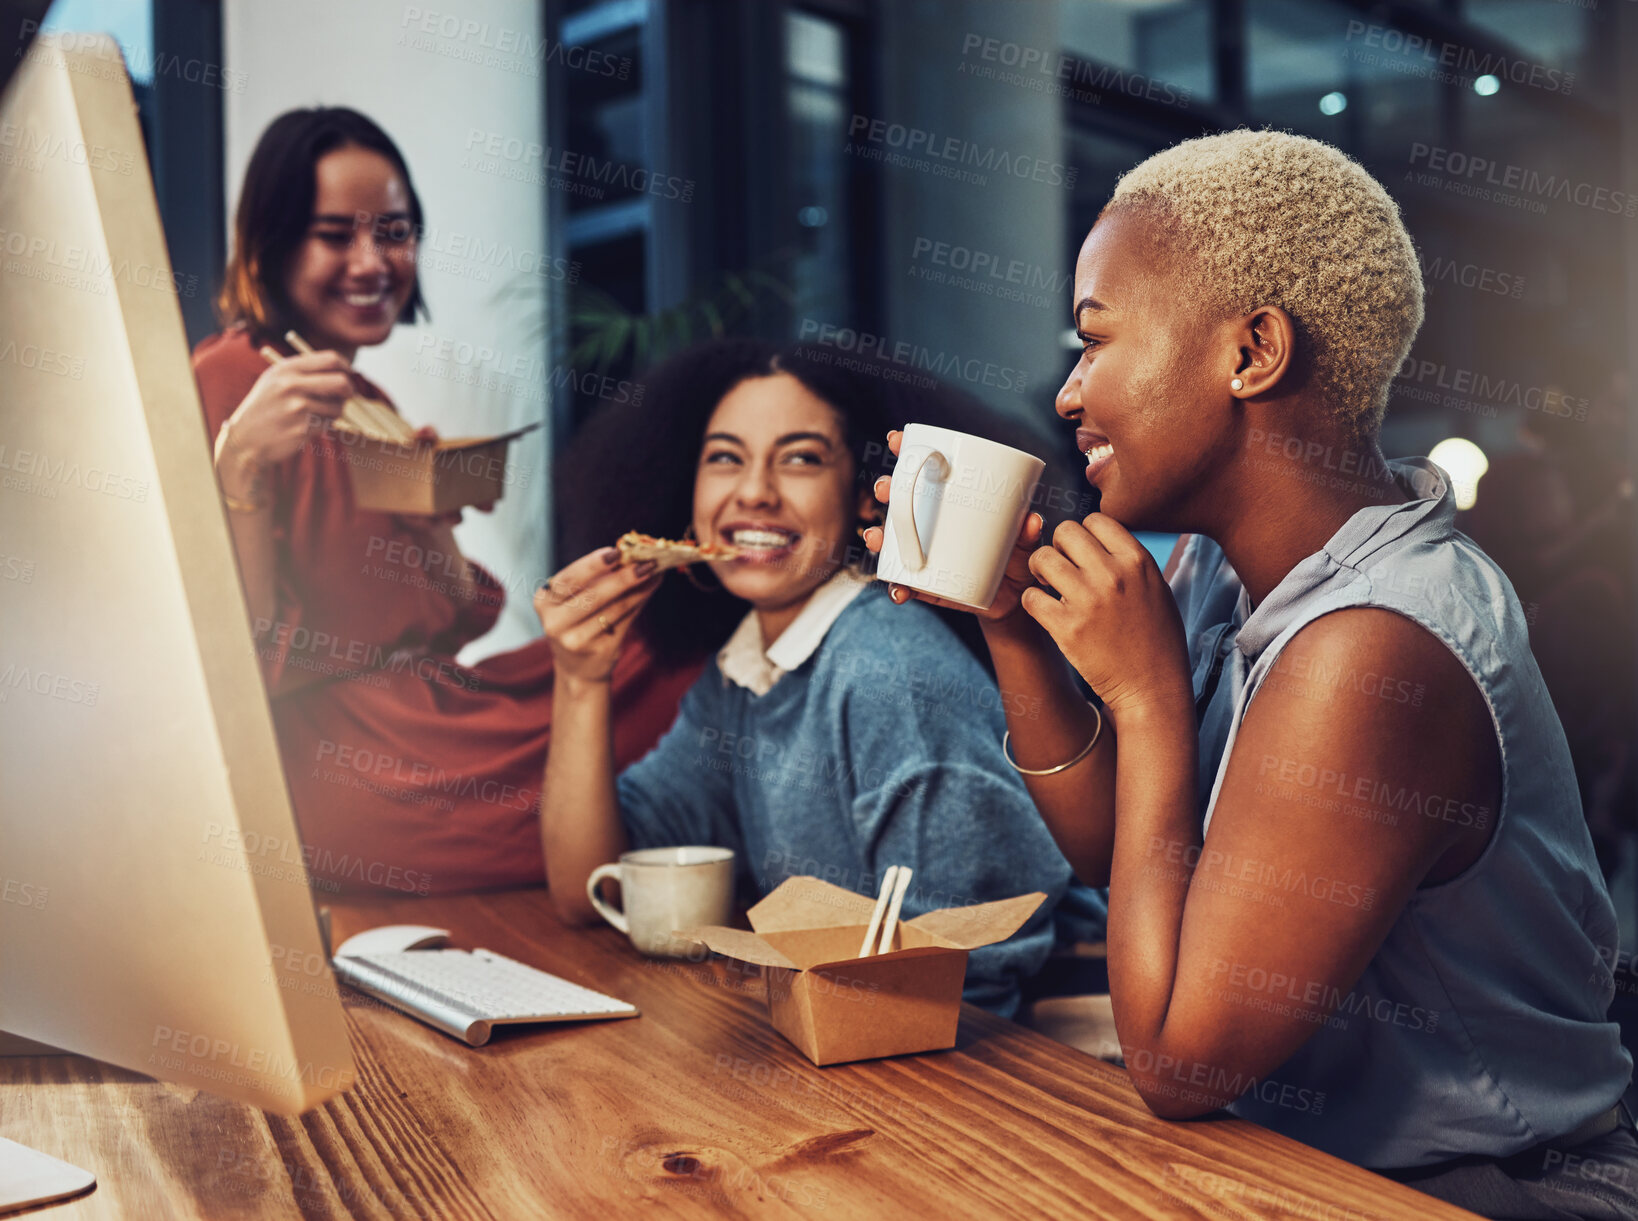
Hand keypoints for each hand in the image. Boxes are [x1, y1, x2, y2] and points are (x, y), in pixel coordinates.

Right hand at [219, 351, 351, 469]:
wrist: (246, 439)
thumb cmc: (266, 407)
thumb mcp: (275, 380)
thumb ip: (304, 371)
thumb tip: (343, 370)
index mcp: (286, 369)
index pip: (330, 359)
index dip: (345, 366)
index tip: (348, 373)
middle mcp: (291, 385)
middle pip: (341, 382)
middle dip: (350, 389)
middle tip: (349, 394)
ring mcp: (297, 408)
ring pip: (337, 407)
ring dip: (334, 411)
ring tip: (315, 413)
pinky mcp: (302, 428)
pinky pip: (329, 423)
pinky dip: (325, 424)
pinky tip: (308, 425)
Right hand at [534, 547, 660, 683]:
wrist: (578, 667)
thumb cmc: (578, 621)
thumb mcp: (577, 599)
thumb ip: (599, 578)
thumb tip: (632, 556)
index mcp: (545, 601)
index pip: (569, 579)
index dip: (592, 565)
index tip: (615, 552)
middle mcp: (555, 623)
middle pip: (592, 596)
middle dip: (622, 577)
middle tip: (645, 563)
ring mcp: (576, 641)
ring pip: (613, 608)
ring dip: (638, 588)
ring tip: (655, 572)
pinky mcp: (599, 652)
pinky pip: (625, 621)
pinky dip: (639, 601)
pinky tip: (650, 588)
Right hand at [860, 430, 1043, 623]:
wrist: (1012, 600)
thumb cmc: (1015, 560)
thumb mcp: (1023, 543)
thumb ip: (1027, 533)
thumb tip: (1032, 520)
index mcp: (951, 501)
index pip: (926, 469)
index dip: (907, 450)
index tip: (896, 440)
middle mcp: (931, 523)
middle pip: (900, 499)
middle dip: (887, 489)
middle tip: (886, 488)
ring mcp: (923, 553)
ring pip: (892, 540)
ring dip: (878, 535)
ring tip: (877, 537)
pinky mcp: (924, 585)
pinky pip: (904, 584)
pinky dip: (897, 588)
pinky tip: (898, 590)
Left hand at [1023, 514, 1191, 721]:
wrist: (1153, 686)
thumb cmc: (1156, 638)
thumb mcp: (1155, 587)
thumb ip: (1127, 560)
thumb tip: (1096, 538)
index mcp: (1137, 561)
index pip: (1096, 519)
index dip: (1084, 534)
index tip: (1083, 554)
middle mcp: (1113, 575)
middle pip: (1065, 532)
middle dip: (1058, 548)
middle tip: (1061, 569)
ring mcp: (1089, 601)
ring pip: (1042, 559)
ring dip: (1039, 571)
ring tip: (1049, 587)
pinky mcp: (1067, 628)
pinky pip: (1031, 597)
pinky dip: (1033, 602)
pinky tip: (1046, 611)